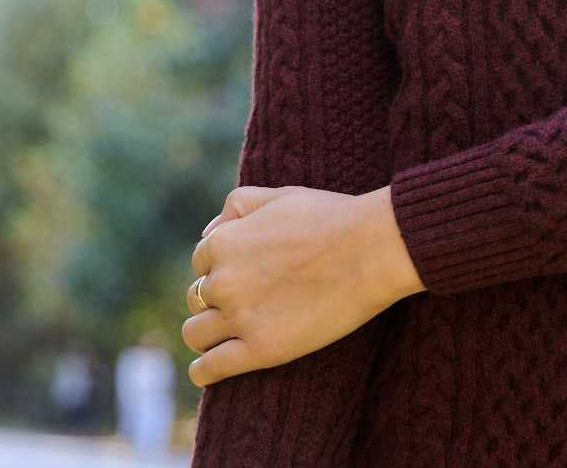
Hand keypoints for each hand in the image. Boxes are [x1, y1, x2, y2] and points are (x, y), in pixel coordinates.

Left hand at [184, 184, 420, 386]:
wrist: (371, 249)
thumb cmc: (331, 217)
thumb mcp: (280, 195)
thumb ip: (238, 205)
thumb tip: (208, 232)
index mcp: (224, 242)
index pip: (201, 262)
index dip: (222, 267)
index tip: (246, 273)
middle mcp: (223, 280)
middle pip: (196, 298)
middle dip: (217, 298)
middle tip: (248, 300)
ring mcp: (239, 317)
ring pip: (195, 334)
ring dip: (207, 332)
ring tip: (229, 333)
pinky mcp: (259, 350)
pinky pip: (208, 369)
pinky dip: (203, 370)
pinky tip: (212, 367)